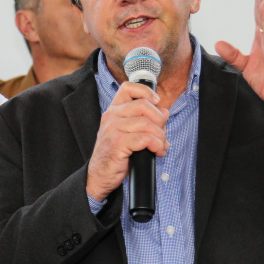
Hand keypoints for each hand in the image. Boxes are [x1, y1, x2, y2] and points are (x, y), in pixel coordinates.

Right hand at [86, 82, 168, 201]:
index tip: (157, 101)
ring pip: (147, 123)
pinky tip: (157, 152)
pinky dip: (157, 145)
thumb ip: (144, 120)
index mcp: (113, 111)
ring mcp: (113, 129)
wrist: (98, 176)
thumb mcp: (128, 133)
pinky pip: (145, 138)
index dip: (146, 91)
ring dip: (160, 136)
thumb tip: (164, 111)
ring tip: (161, 145)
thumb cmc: (114, 155)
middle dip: (160, 119)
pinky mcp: (118, 144)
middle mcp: (111, 116)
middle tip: (162, 132)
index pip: (128, 88)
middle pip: (143, 105)